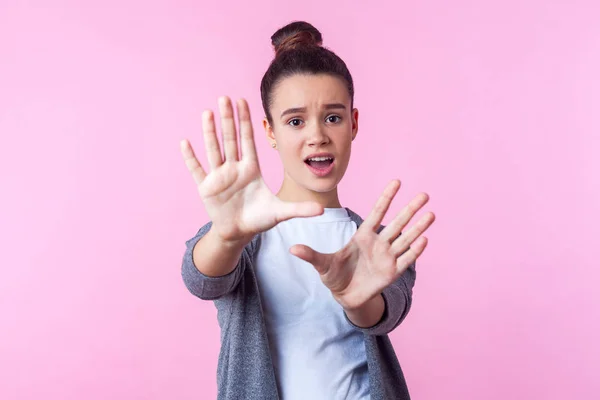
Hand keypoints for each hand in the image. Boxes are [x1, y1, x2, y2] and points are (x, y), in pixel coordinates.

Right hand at [180, 97, 323, 243]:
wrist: (238, 233)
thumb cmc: (259, 219)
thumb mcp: (280, 213)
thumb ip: (300, 209)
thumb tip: (323, 209)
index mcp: (250, 169)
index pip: (248, 140)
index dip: (245, 121)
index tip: (243, 101)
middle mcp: (234, 168)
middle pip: (230, 139)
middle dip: (227, 119)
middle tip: (224, 97)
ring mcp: (219, 177)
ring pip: (214, 150)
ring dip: (209, 132)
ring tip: (207, 113)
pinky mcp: (206, 188)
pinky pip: (197, 170)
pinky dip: (191, 158)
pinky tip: (185, 142)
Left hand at [290, 180, 434, 310]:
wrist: (344, 296)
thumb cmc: (334, 275)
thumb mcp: (321, 265)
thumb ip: (310, 255)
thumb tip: (292, 249)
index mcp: (362, 235)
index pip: (376, 212)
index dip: (386, 197)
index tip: (396, 182)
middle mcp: (378, 243)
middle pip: (397, 222)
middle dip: (410, 209)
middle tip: (424, 195)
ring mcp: (387, 257)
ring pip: (405, 238)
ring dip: (418, 227)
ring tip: (431, 214)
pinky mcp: (392, 272)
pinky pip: (405, 259)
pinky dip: (414, 251)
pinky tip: (424, 239)